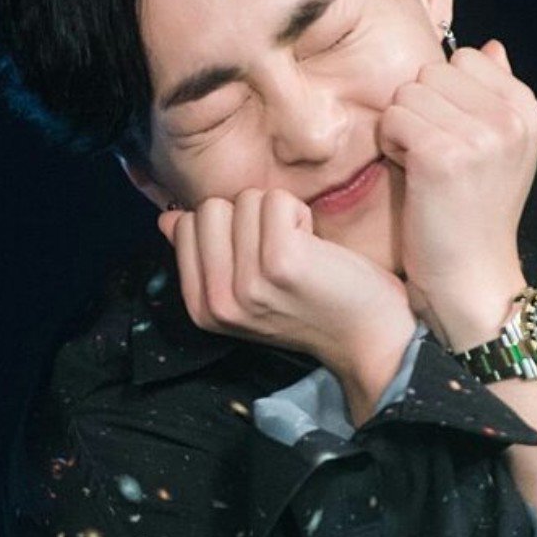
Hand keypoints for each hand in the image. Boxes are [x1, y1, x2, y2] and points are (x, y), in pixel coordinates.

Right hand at [157, 188, 416, 399]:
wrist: (367, 337)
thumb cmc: (313, 305)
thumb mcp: (246, 289)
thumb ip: (205, 255)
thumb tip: (168, 220)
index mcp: (203, 308)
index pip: (185, 225)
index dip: (226, 226)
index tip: (257, 256)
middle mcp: (219, 300)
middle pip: (209, 208)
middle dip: (248, 216)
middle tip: (281, 251)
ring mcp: (247, 283)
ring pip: (244, 200)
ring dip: (278, 215)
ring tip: (300, 251)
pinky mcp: (280, 262)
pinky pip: (276, 201)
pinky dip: (300, 213)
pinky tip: (314, 246)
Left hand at [376, 39, 536, 348]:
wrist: (472, 277)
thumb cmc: (474, 215)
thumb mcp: (500, 149)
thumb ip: (495, 94)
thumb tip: (490, 46)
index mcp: (528, 110)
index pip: (465, 59)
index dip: (446, 96)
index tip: (455, 138)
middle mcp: (511, 117)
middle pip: (431, 72)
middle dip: (421, 109)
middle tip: (434, 156)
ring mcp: (480, 135)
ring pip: (407, 92)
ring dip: (403, 128)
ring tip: (423, 167)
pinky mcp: (443, 154)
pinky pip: (393, 118)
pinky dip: (390, 145)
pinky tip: (410, 174)